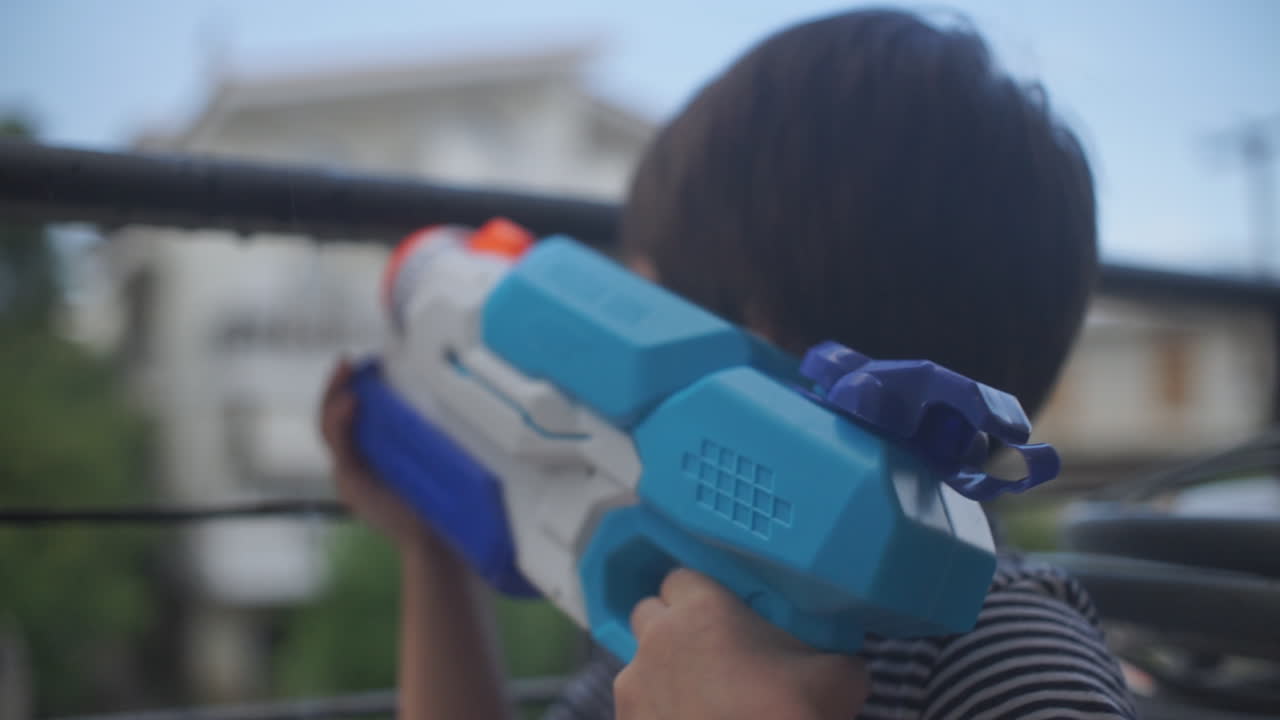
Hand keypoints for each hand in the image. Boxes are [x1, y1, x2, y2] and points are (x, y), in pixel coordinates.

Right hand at [318, 358, 431, 547]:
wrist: (433, 540)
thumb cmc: (435, 503)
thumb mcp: (425, 461)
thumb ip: (418, 437)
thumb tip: (439, 397)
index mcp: (366, 460)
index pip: (344, 418)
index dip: (345, 389)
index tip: (358, 363)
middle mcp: (351, 466)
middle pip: (330, 418)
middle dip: (334, 386)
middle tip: (345, 361)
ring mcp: (347, 475)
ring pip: (328, 428)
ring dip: (334, 397)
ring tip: (346, 374)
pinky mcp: (350, 483)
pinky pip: (339, 445)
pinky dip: (342, 420)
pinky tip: (353, 402)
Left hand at [615, 569, 868, 719]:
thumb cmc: (790, 716)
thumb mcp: (840, 678)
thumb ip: (833, 654)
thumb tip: (838, 658)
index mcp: (701, 611)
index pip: (682, 577)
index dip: (701, 593)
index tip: (725, 612)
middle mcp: (657, 640)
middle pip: (650, 613)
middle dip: (672, 626)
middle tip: (710, 652)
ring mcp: (633, 686)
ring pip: (640, 663)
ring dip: (662, 673)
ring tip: (701, 700)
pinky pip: (637, 707)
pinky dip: (656, 713)